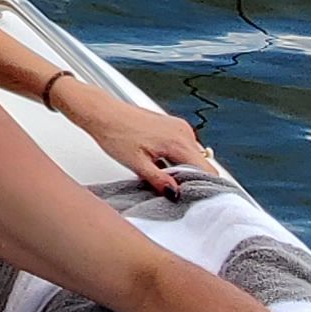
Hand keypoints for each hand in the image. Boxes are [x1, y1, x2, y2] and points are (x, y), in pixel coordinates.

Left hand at [49, 72, 213, 195]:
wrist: (103, 114)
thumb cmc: (115, 134)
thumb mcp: (136, 164)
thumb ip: (159, 180)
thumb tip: (175, 193)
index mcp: (177, 141)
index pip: (207, 170)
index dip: (203, 186)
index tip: (192, 197)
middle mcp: (183, 131)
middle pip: (201, 164)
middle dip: (189, 178)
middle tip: (168, 188)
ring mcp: (179, 126)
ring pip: (193, 156)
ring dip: (181, 168)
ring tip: (158, 172)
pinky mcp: (173, 125)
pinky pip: (184, 146)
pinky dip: (176, 157)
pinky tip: (157, 161)